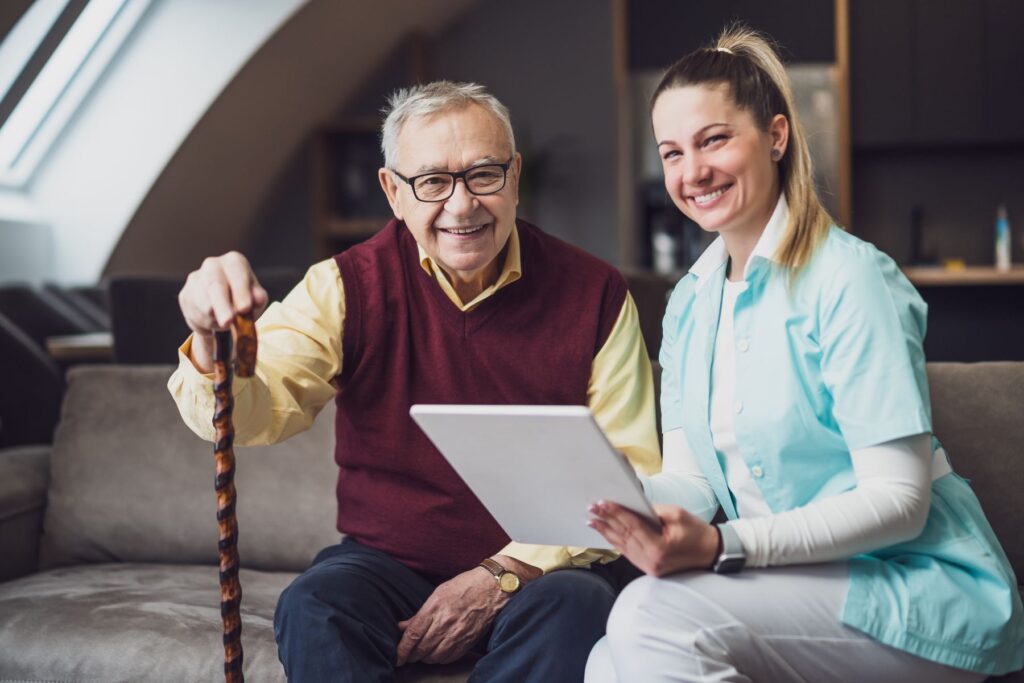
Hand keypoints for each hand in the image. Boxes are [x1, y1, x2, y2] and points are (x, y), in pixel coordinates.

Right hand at [177, 252, 267, 371]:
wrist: (221, 308)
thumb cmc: (243, 300)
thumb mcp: (256, 299)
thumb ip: (258, 298)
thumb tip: (259, 299)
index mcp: (234, 262)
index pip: (237, 274)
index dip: (240, 291)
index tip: (244, 308)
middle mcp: (212, 265)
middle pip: (215, 285)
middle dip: (222, 305)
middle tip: (228, 321)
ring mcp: (195, 279)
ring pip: (203, 302)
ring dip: (215, 318)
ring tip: (226, 325)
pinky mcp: (184, 295)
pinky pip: (194, 312)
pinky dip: (205, 323)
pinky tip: (213, 321)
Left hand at [395, 555, 540, 665]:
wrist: (492, 587)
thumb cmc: (465, 586)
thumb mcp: (438, 593)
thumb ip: (420, 613)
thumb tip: (403, 626)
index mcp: (434, 608)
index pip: (412, 635)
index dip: (402, 649)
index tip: (397, 656)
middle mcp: (445, 622)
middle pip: (421, 648)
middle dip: (411, 655)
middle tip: (408, 655)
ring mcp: (458, 633)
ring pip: (434, 656)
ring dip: (426, 658)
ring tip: (423, 653)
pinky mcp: (468, 641)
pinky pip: (450, 658)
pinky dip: (441, 658)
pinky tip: (438, 653)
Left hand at [588, 501, 718, 576]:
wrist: (710, 552)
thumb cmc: (696, 531)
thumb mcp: (677, 514)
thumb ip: (653, 510)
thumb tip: (632, 505)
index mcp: (659, 547)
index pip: (631, 526)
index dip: (615, 512)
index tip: (602, 502)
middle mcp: (651, 560)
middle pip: (623, 536)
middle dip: (606, 520)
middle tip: (591, 507)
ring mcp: (649, 567)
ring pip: (622, 546)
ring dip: (606, 532)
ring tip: (592, 520)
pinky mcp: (649, 568)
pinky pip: (628, 553)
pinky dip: (616, 542)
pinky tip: (606, 534)